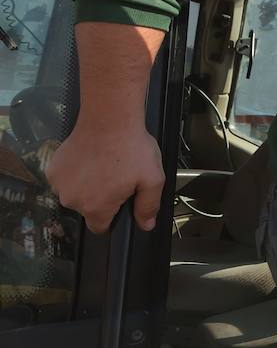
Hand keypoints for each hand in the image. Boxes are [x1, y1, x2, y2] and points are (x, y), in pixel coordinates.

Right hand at [46, 121, 163, 233]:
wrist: (109, 119)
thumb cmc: (131, 149)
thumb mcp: (152, 179)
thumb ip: (148, 206)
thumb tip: (146, 225)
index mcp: (96, 208)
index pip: (99, 228)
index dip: (111, 218)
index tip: (119, 202)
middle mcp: (72, 200)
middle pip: (87, 209)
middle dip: (100, 198)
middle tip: (116, 177)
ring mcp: (59, 184)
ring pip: (75, 193)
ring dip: (86, 185)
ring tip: (103, 165)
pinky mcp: (53, 169)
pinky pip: (65, 179)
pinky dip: (75, 173)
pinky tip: (89, 159)